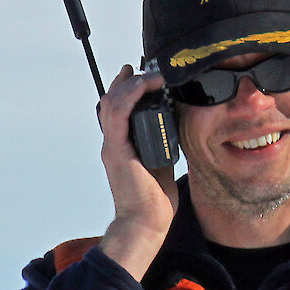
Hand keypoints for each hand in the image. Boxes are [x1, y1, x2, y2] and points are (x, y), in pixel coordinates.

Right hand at [95, 64, 178, 279]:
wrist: (146, 222)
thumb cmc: (153, 197)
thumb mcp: (162, 160)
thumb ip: (162, 140)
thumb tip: (177, 123)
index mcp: (122, 143)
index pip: (119, 107)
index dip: (128, 87)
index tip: (144, 72)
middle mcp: (114, 141)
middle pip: (112, 99)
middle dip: (129, 79)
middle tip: (149, 67)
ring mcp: (113, 145)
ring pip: (113, 101)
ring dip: (132, 82)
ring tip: (152, 73)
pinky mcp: (117, 150)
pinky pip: (119, 114)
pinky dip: (131, 94)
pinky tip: (146, 84)